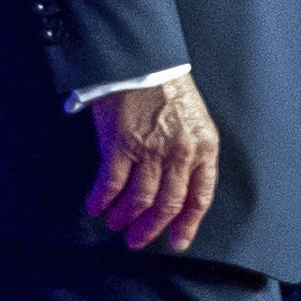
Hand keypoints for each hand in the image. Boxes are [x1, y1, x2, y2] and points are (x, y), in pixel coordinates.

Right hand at [85, 74, 223, 250]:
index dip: (188, 225)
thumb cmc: (167, 88)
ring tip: (115, 223)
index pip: (200, 197)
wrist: (142, 59)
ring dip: (125, 217)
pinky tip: (96, 206)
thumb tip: (175, 192)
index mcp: (204, 147)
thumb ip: (190, 154)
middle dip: (151, 229)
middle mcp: (180, 152)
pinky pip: (111, 184)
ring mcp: (151, 149)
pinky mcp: (121, 143)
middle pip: (168, 205)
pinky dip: (102, 200)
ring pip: (140, 200)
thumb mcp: (194, 121)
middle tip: (137, 240)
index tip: (177, 242)